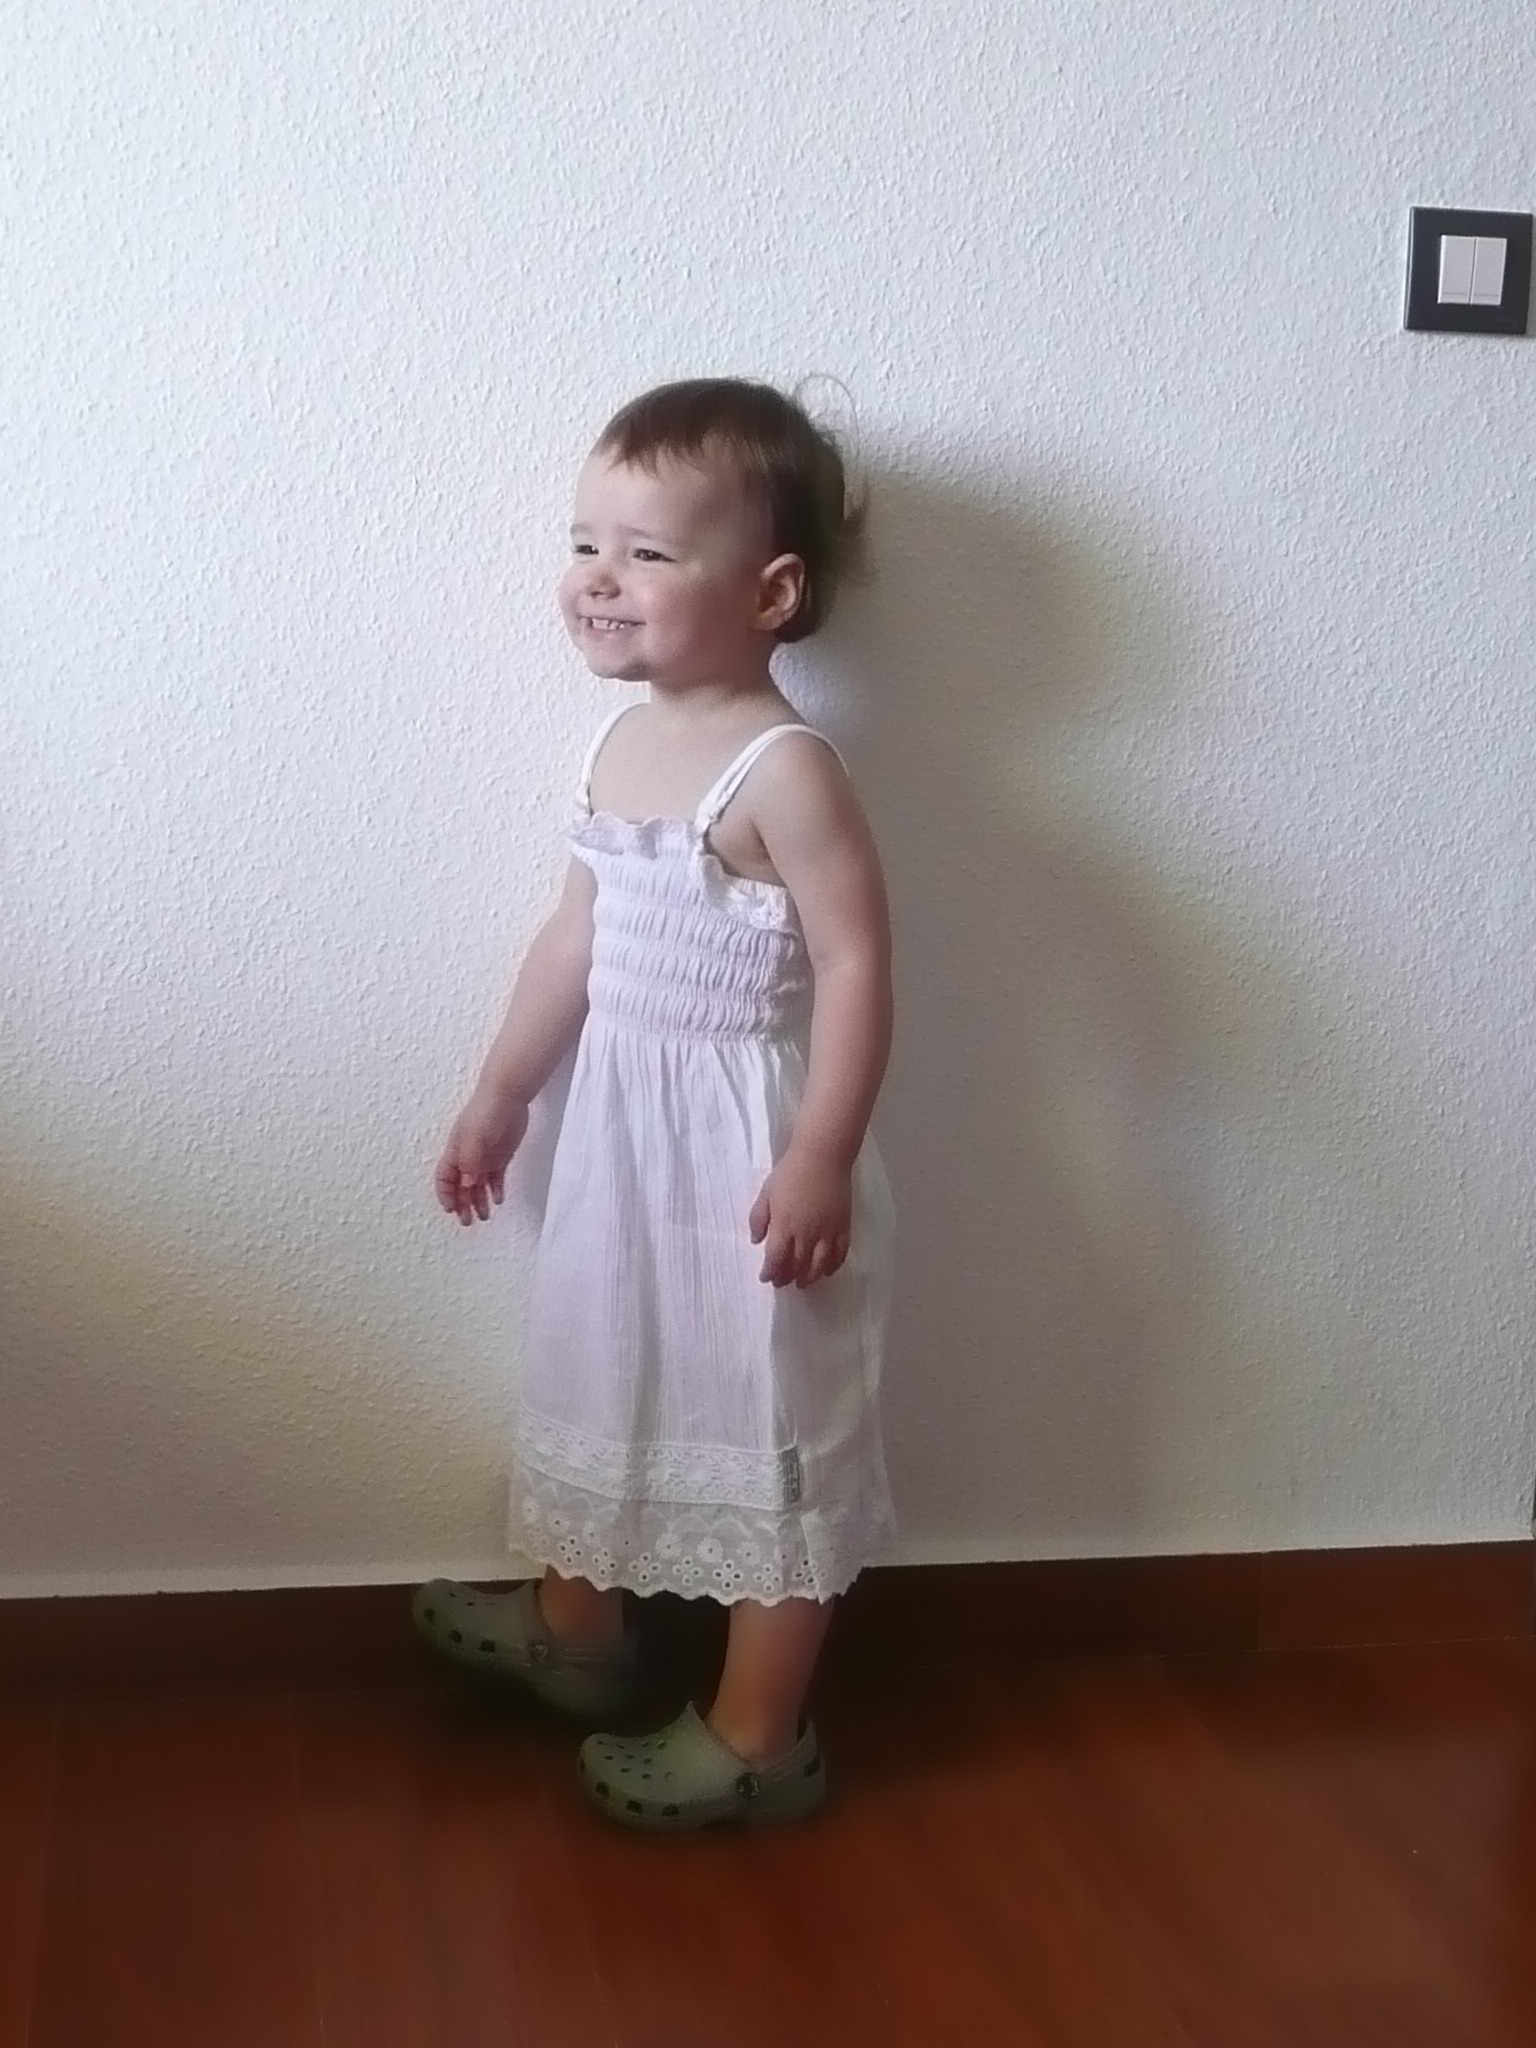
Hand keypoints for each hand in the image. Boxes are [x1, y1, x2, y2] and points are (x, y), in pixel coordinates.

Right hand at [434, 1089, 528, 1225]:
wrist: (508, 1097)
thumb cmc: (486, 1112)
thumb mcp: (475, 1138)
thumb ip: (470, 1162)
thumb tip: (467, 1185)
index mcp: (456, 1151)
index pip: (445, 1177)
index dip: (445, 1194)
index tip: (451, 1209)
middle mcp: (468, 1157)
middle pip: (461, 1186)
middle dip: (462, 1204)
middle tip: (467, 1221)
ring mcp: (484, 1157)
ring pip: (478, 1185)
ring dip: (479, 1201)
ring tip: (485, 1216)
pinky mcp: (501, 1156)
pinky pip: (496, 1178)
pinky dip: (496, 1190)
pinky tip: (499, 1199)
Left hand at [748, 1145, 852, 1288]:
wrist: (823, 1156)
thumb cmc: (790, 1171)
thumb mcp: (766, 1192)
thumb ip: (758, 1218)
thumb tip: (757, 1241)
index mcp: (784, 1225)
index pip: (776, 1259)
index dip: (770, 1272)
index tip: (765, 1277)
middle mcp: (806, 1233)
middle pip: (797, 1266)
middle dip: (787, 1278)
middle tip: (782, 1282)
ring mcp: (828, 1231)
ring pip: (819, 1265)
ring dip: (809, 1278)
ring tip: (803, 1282)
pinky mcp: (844, 1226)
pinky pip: (840, 1254)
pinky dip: (833, 1266)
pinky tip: (826, 1271)